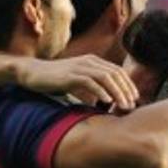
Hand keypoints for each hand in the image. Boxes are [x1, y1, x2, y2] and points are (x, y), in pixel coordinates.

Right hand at [16, 55, 138, 108]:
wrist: (33, 73)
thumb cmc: (56, 79)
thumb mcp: (78, 79)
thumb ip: (92, 85)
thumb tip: (107, 100)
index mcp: (93, 61)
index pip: (117, 71)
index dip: (128, 84)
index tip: (134, 98)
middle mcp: (89, 61)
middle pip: (115, 74)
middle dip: (126, 90)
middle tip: (131, 105)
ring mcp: (79, 67)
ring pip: (105, 77)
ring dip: (117, 92)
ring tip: (123, 105)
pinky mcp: (70, 75)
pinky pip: (89, 82)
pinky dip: (100, 91)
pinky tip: (106, 102)